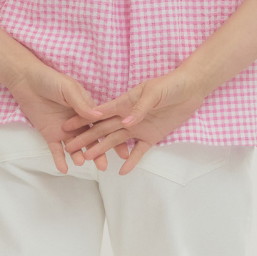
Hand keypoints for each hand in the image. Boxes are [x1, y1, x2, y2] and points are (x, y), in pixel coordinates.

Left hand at [7, 61, 132, 173]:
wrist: (27, 81)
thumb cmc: (51, 80)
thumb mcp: (69, 89)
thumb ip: (82, 104)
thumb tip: (98, 117)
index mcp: (86, 108)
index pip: (102, 125)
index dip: (113, 136)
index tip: (123, 150)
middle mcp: (78, 121)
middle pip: (91, 139)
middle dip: (99, 152)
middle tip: (104, 166)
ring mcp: (64, 130)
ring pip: (76, 147)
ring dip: (80, 156)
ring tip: (82, 162)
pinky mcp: (50, 135)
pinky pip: (56, 150)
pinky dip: (60, 160)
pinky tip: (64, 169)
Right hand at [61, 66, 206, 175]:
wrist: (190, 89)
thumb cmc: (170, 85)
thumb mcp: (153, 92)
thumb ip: (139, 108)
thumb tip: (125, 122)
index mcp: (126, 102)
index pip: (101, 112)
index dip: (84, 119)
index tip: (67, 126)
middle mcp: (128, 115)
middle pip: (104, 129)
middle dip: (87, 138)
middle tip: (70, 147)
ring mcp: (139, 127)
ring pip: (117, 141)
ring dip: (104, 150)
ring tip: (90, 160)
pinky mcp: (152, 136)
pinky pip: (139, 151)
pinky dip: (131, 161)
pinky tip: (122, 171)